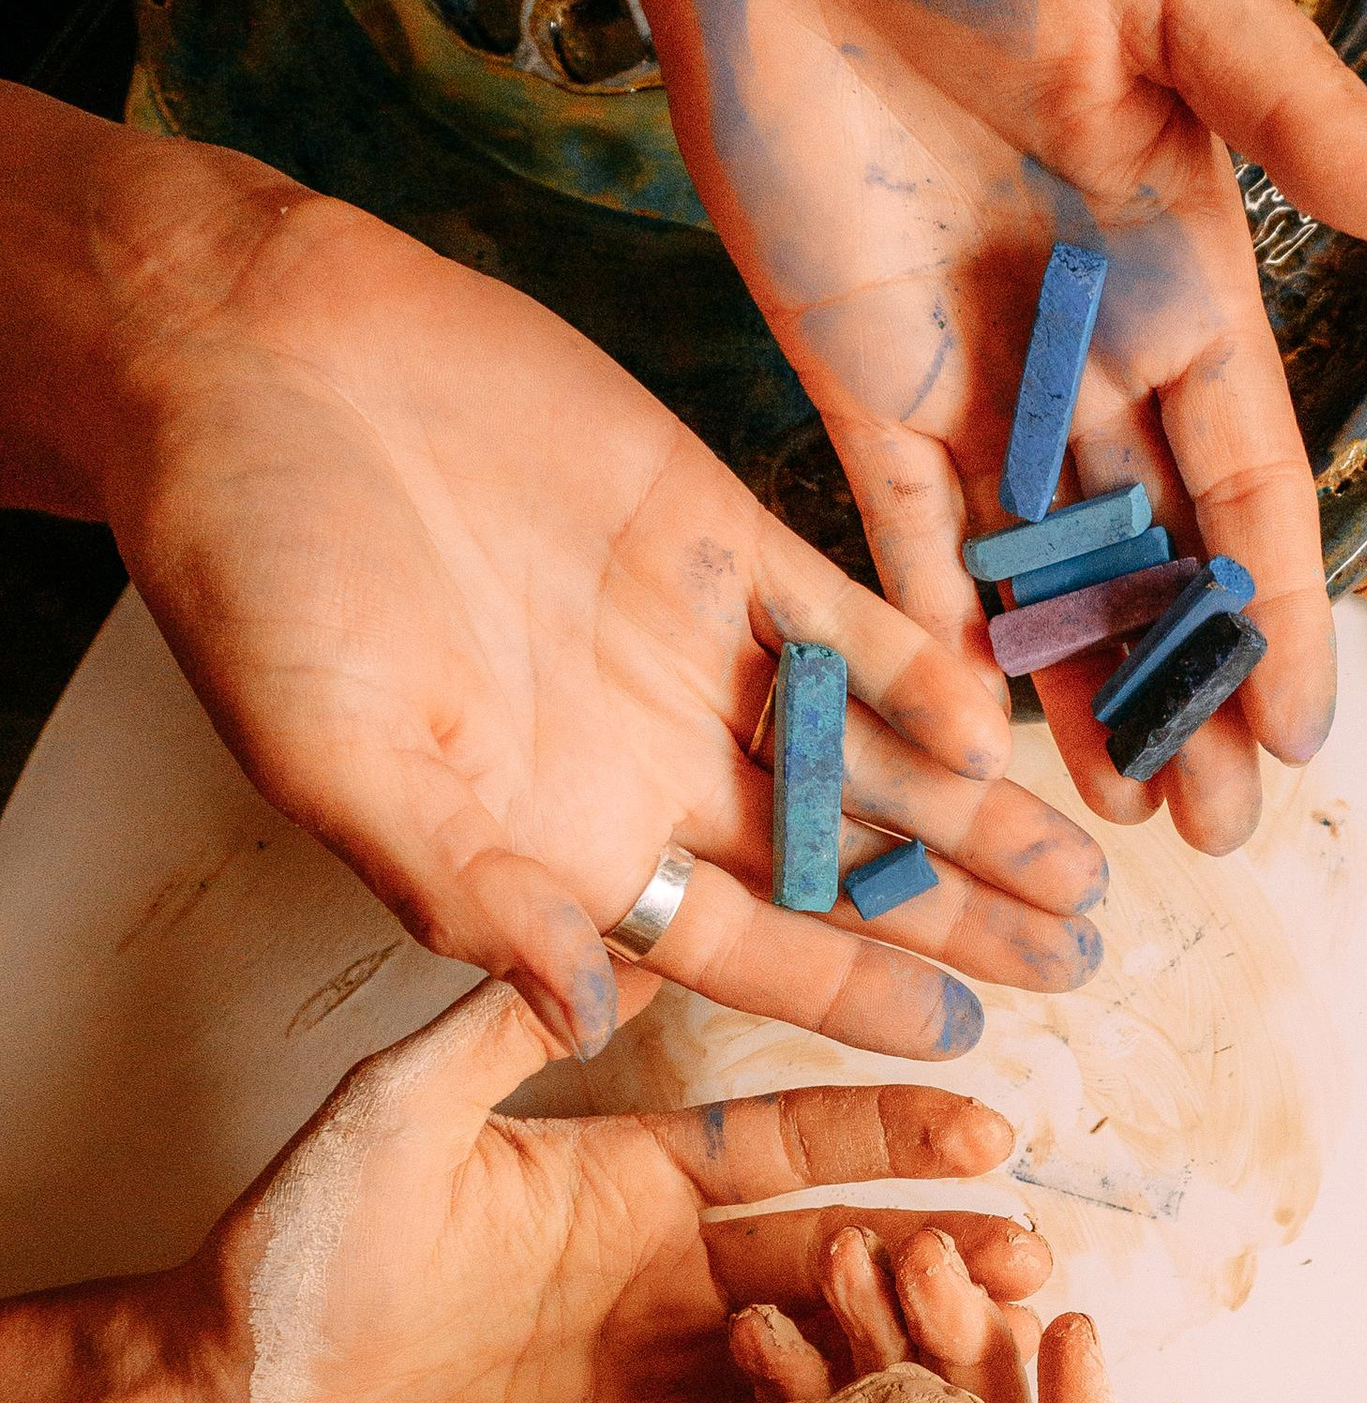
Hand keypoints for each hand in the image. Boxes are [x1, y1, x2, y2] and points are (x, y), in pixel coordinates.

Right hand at [4, 85, 1107, 1059]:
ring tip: (1082, 867)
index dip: (853, 991)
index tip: (966, 1039)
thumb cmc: (252, 575)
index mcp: (563, 840)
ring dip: (971, 808)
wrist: (246, 364)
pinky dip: (916, 662)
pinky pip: (842, 616)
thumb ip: (467, 893)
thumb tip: (581, 1015)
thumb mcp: (336, 764)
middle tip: (1084, 962)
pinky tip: (998, 716)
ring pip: (866, 751)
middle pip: (837, 862)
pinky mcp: (715, 530)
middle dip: (957, 915)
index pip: (744, 946)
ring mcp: (691, 644)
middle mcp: (648, 757)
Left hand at [181, 972, 1057, 1402]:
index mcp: (632, 1181)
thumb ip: (508, 1019)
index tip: (984, 1122)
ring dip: (907, 1353)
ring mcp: (655, 1381)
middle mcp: (665, 1279)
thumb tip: (600, 920)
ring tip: (997, 1343)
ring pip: (815, 1361)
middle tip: (1027, 1250)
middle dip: (935, 1252)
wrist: (235, 1402)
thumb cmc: (305, 1247)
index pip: (792, 1147)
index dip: (889, 1134)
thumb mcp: (407, 1106)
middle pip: (835, 1258)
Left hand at [613, 0, 1366, 856]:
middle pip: (1153, 558)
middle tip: (1219, 833)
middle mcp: (1088, 343)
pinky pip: (896, 528)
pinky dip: (930, 623)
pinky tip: (964, 726)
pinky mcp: (848, 367)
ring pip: (1038, 572)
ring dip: (1076, 693)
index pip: (1250, 478)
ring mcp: (967, 367)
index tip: (1305, 732)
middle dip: (1187, 694)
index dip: (1279, 608)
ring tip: (1112, 815)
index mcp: (1184, 268)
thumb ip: (1294, 114)